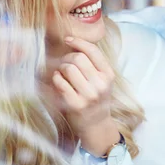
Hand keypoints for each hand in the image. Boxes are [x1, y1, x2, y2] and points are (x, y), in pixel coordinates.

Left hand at [51, 36, 119, 155]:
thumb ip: (95, 64)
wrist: (96, 125)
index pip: (93, 51)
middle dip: (67, 57)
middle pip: (78, 58)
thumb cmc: (97, 99)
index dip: (78, 42)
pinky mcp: (74, 104)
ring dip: (61, 67)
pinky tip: (58, 79)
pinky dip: (56, 78)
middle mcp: (100, 85)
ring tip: (62, 72)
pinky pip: (60, 82)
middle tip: (64, 62)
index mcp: (108, 75)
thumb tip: (75, 43)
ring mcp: (88, 95)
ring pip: (68, 68)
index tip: (68, 39)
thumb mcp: (104, 81)